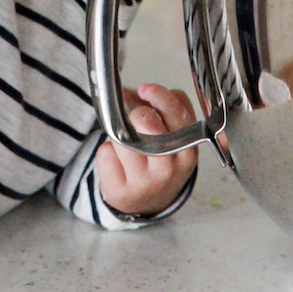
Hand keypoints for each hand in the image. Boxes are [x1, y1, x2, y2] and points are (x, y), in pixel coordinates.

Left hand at [96, 84, 197, 216]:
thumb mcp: (176, 137)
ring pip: (122, 138)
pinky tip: (117, 160)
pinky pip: (105, 154)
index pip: (177, 115)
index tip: (145, 89)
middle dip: (137, 114)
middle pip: (147, 123)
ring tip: (128, 145)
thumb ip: (169, 108)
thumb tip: (138, 90)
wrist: (149, 202)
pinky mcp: (120, 191)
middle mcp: (169, 169)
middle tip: (136, 119)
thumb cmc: (162, 160)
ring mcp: (144, 183)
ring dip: (120, 134)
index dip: (160, 96)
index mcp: (187, 151)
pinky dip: (107, 150)